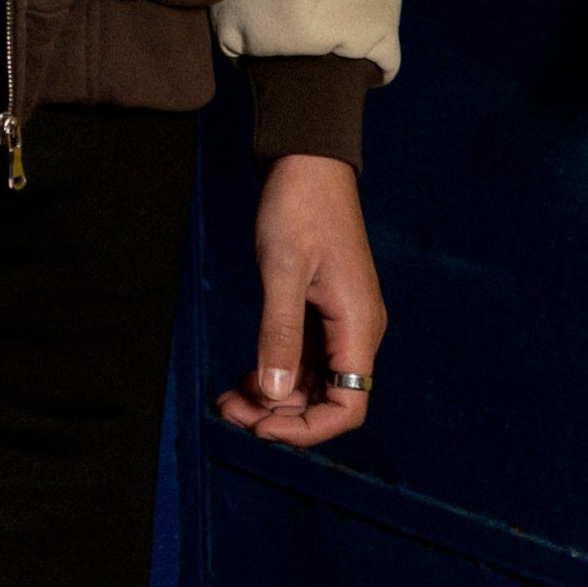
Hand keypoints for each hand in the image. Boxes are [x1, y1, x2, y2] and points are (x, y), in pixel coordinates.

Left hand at [216, 154, 383, 447]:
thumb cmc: (299, 206)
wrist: (308, 158)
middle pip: (327, 400)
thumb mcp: (283, 269)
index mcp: (358, 325)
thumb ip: (280, 334)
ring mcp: (341, 321)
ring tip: (228, 398)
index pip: (348, 407)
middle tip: (228, 411)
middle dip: (280, 416)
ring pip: (313, 383)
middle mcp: (357, 330)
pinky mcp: (324, 311)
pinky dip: (277, 373)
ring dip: (275, 398)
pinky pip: (305, 360)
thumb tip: (275, 395)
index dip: (306, 428)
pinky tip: (246, 376)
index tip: (259, 425)